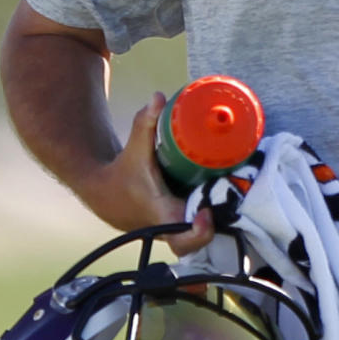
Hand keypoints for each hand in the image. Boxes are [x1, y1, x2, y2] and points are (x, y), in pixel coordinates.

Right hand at [82, 92, 214, 256]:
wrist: (105, 193)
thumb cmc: (123, 173)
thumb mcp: (135, 148)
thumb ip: (146, 123)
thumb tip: (159, 97)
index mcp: (161, 215)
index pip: (183, 238)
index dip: (198, 232)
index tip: (207, 214)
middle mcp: (171, 228)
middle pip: (198, 242)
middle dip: (215, 226)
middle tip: (227, 200)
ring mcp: (176, 229)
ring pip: (201, 235)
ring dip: (219, 219)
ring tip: (233, 194)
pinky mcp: (180, 225)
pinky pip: (199, 226)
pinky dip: (212, 215)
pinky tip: (226, 195)